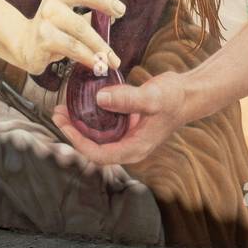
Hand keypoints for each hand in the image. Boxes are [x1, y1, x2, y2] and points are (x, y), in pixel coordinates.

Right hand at [21, 0, 126, 75]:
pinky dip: (87, 58)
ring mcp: (46, 16)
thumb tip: (113, 18)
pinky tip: (96, 65)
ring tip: (112, 59)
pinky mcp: (43, 37)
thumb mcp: (75, 17)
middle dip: (105, 2)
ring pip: (79, 27)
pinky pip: (72, 47)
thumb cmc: (57, 30)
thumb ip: (93, 14)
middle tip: (121, 13)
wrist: (27, 48)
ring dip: (100, 45)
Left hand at [52, 70, 187, 165]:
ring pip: (97, 134)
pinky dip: (92, 114)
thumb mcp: (152, 98)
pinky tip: (83, 100)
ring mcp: (128, 135)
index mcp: (135, 149)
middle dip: (74, 131)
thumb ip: (127, 99)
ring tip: (64, 107)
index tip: (65, 125)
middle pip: (94, 146)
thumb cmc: (175, 98)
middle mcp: (129, 145)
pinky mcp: (127, 123)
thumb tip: (99, 99)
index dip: (79, 142)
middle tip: (58, 112)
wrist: (189, 93)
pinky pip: (104, 123)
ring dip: (80, 123)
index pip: (99, 155)